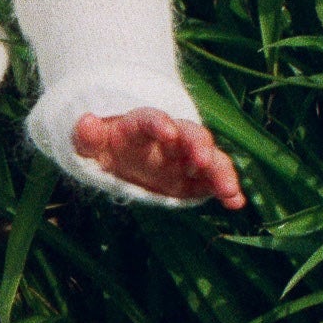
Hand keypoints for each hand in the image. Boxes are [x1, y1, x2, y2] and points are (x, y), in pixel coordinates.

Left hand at [72, 109, 244, 209]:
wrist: (120, 155)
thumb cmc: (105, 146)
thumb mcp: (89, 143)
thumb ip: (86, 137)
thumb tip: (86, 122)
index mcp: (141, 126)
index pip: (151, 119)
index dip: (160, 124)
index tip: (167, 133)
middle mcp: (171, 138)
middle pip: (190, 135)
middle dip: (198, 146)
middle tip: (202, 161)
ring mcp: (186, 157)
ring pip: (209, 158)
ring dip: (220, 171)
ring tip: (228, 191)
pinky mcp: (196, 177)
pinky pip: (214, 181)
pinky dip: (226, 190)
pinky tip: (236, 203)